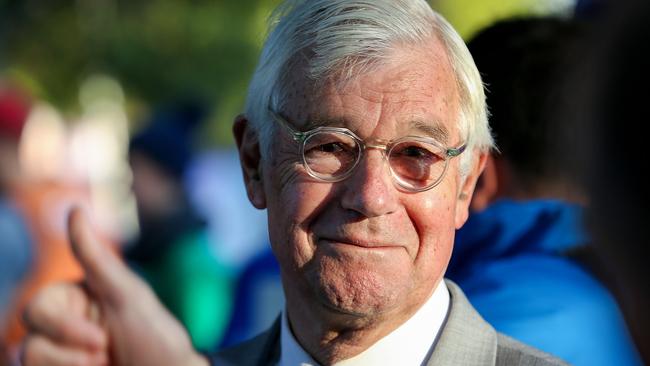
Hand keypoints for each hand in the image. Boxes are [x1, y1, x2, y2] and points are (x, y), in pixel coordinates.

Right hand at [21, 208, 208, 365]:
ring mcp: (62, 358)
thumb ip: (94, 258)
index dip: (63, 328)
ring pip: (28, 361)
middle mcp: (64, 331)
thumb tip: (74, 208)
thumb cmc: (156, 339)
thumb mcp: (127, 296)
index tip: (103, 340)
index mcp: (76, 304)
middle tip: (106, 355)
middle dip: (68, 354)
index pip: (37, 310)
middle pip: (29, 341)